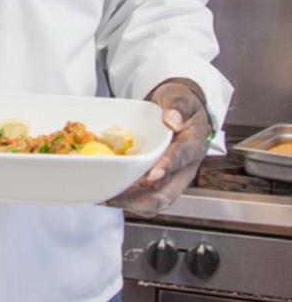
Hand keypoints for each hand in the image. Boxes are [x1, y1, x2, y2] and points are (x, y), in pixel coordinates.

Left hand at [106, 79, 210, 216]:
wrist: (181, 113)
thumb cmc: (180, 105)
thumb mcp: (180, 97)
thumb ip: (177, 106)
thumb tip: (172, 120)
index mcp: (194, 145)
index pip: (183, 158)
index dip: (168, 167)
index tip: (152, 174)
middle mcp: (184, 168)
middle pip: (167, 194)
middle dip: (141, 199)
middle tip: (117, 195)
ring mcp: (169, 179)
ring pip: (153, 201)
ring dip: (130, 203)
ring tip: (107, 198)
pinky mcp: (156, 182)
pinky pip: (142, 196)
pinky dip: (125, 199)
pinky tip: (107, 194)